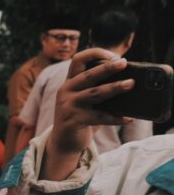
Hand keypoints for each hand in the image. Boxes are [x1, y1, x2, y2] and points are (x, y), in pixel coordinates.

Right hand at [45, 49, 132, 179]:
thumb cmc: (80, 116)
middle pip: (88, 75)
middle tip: (124, 63)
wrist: (63, 141)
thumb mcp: (85, 99)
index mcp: (70, 82)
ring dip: (114, 88)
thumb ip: (97, 88)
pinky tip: (128, 118)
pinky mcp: (73, 121)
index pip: (78, 59)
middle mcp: (66, 91)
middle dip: (107, 67)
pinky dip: (115, 118)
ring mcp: (68, 106)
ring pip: (94, 94)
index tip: (115, 56)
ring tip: (130, 84)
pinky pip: (99, 118)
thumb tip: (128, 81)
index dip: (96, 53)